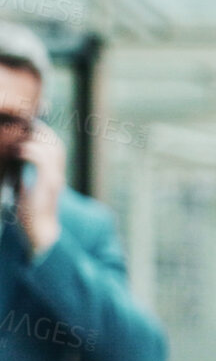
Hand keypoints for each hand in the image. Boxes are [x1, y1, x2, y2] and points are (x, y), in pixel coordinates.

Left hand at [15, 120, 63, 255]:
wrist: (38, 233)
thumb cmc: (29, 213)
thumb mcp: (29, 191)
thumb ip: (27, 177)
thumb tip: (14, 164)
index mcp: (55, 175)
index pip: (56, 147)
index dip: (45, 134)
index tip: (28, 127)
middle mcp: (58, 175)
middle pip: (56, 144)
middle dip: (40, 133)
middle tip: (22, 127)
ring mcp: (54, 179)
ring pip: (51, 148)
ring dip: (34, 139)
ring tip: (17, 138)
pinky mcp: (46, 185)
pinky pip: (40, 159)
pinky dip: (29, 151)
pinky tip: (17, 151)